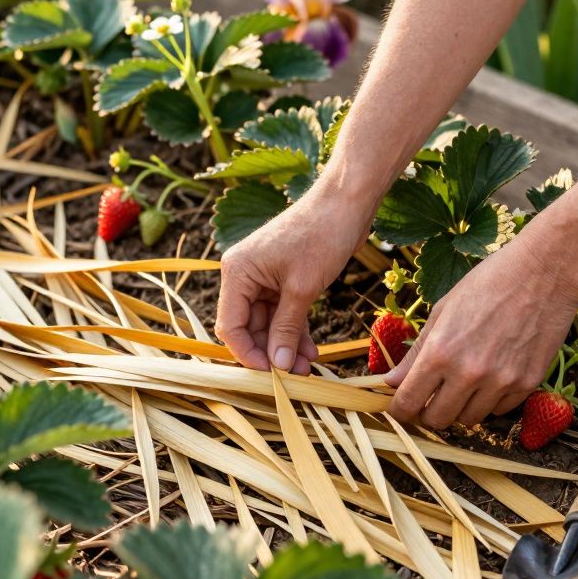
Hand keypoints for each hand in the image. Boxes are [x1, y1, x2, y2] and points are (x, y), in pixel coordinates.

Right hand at [215, 186, 373, 373]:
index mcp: (237, 273)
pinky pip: (283, 313)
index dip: (248, 353)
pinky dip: (295, 331)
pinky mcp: (283, 279)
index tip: (271, 374)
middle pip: (248, 327)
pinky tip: (312, 350)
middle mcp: (244, 275)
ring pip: (268, 323)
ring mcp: (263, 277)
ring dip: (286, 345)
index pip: (230, 326)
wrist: (346, 203)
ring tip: (309, 368)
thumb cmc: (321, 236)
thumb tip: (278, 364)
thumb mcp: (302, 288)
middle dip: (271, 352)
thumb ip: (286, 328)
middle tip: (296, 375)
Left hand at [385, 236, 577, 427]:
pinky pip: (500, 410)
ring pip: (469, 419)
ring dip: (461, 406)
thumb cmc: (488, 283)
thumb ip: (416, 352)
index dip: (400, 410)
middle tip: (432, 396)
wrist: (544, 272)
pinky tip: (492, 375)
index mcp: (440, 352)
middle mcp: (468, 373)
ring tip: (464, 381)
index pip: (408, 404)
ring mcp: (501, 382)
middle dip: (429, 412)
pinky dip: (491, 400)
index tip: (402, 406)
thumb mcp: (443, 311)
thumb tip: (390, 382)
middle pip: (438, 420)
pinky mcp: (528, 384)